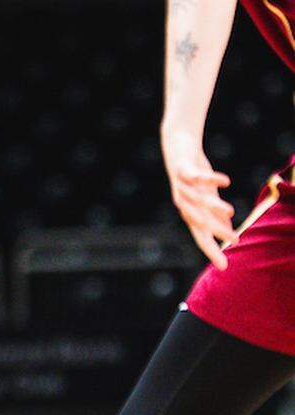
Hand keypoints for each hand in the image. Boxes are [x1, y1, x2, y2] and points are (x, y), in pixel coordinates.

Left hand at [162, 130, 234, 269]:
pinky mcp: (184, 170)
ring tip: (231, 212)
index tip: (224, 266)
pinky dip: (211, 179)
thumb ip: (216, 216)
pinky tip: (227, 182)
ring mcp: (182, 187)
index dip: (211, 251)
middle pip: (200, 222)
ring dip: (214, 206)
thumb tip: (229, 233)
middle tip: (235, 241)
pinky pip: (197, 177)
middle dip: (217, 232)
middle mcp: (184, 204)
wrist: (178, 148)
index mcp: (190, 213)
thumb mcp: (206, 198)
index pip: (200, 237)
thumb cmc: (193, 178)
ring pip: (198, 201)